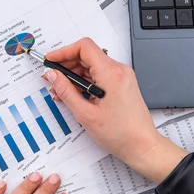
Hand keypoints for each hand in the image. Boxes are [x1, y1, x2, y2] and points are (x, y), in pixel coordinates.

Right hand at [44, 38, 186, 182]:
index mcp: (112, 73)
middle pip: (86, 55)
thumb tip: (52, 75)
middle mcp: (119, 70)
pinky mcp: (120, 84)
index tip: (51, 61)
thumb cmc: (121, 133)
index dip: (63, 51)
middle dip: (66, 65)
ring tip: (60, 91)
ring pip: (91, 66)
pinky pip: (98, 75)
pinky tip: (74, 95)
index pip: (84, 47)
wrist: (142, 145)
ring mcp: (121, 76)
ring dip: (73, 75)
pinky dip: (84, 82)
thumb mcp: (86, 114)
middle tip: (51, 79)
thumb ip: (66, 91)